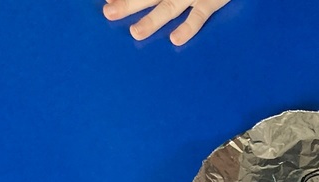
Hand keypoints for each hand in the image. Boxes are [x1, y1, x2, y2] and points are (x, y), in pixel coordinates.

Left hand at [103, 0, 231, 45]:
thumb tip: (115, 0)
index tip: (107, 2)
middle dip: (128, 4)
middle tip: (109, 13)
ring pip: (169, 7)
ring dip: (152, 20)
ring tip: (136, 32)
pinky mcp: (211, 0)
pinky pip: (199, 16)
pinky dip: (188, 28)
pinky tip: (175, 40)